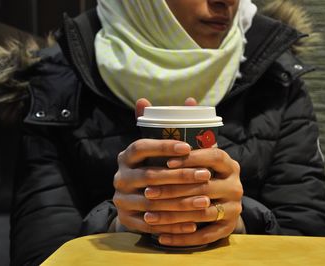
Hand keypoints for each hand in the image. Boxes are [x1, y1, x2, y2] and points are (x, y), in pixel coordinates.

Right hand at [113, 97, 207, 234]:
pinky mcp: (126, 219)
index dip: (163, 147)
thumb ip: (165, 127)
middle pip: (149, 176)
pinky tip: (194, 223)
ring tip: (205, 200)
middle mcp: (119, 176)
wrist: (135, 199)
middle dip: (180, 176)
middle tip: (206, 175)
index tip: (187, 147)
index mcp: (126, 156)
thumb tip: (183, 100)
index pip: (141, 147)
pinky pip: (151, 224)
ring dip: (181, 202)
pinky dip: (173, 225)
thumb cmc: (154, 167)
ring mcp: (120, 199)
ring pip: (152, 202)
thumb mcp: (158, 148)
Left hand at [143, 148, 242, 245]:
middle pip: (204, 187)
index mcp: (230, 166)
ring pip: (202, 213)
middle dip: (172, 190)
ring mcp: (234, 209)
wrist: (222, 204)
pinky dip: (181, 238)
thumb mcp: (201, 164)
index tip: (167, 162)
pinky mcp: (228, 228)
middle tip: (147, 191)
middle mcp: (235, 187)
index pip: (214, 157)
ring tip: (149, 215)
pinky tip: (161, 237)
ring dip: (172, 216)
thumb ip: (188, 158)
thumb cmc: (201, 178)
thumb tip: (160, 149)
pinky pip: (204, 236)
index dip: (192, 159)